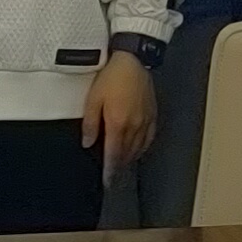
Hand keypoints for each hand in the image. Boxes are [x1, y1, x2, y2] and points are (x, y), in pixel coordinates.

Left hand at [82, 54, 158, 173]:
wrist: (133, 60)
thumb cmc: (112, 77)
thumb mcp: (93, 99)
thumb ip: (91, 124)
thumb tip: (88, 142)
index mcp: (118, 124)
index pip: (114, 154)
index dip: (111, 170)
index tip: (108, 181)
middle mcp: (134, 126)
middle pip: (127, 154)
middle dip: (120, 167)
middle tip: (114, 176)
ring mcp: (145, 120)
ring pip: (139, 147)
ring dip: (130, 158)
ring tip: (123, 165)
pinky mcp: (152, 113)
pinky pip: (149, 137)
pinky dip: (143, 147)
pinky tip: (138, 148)